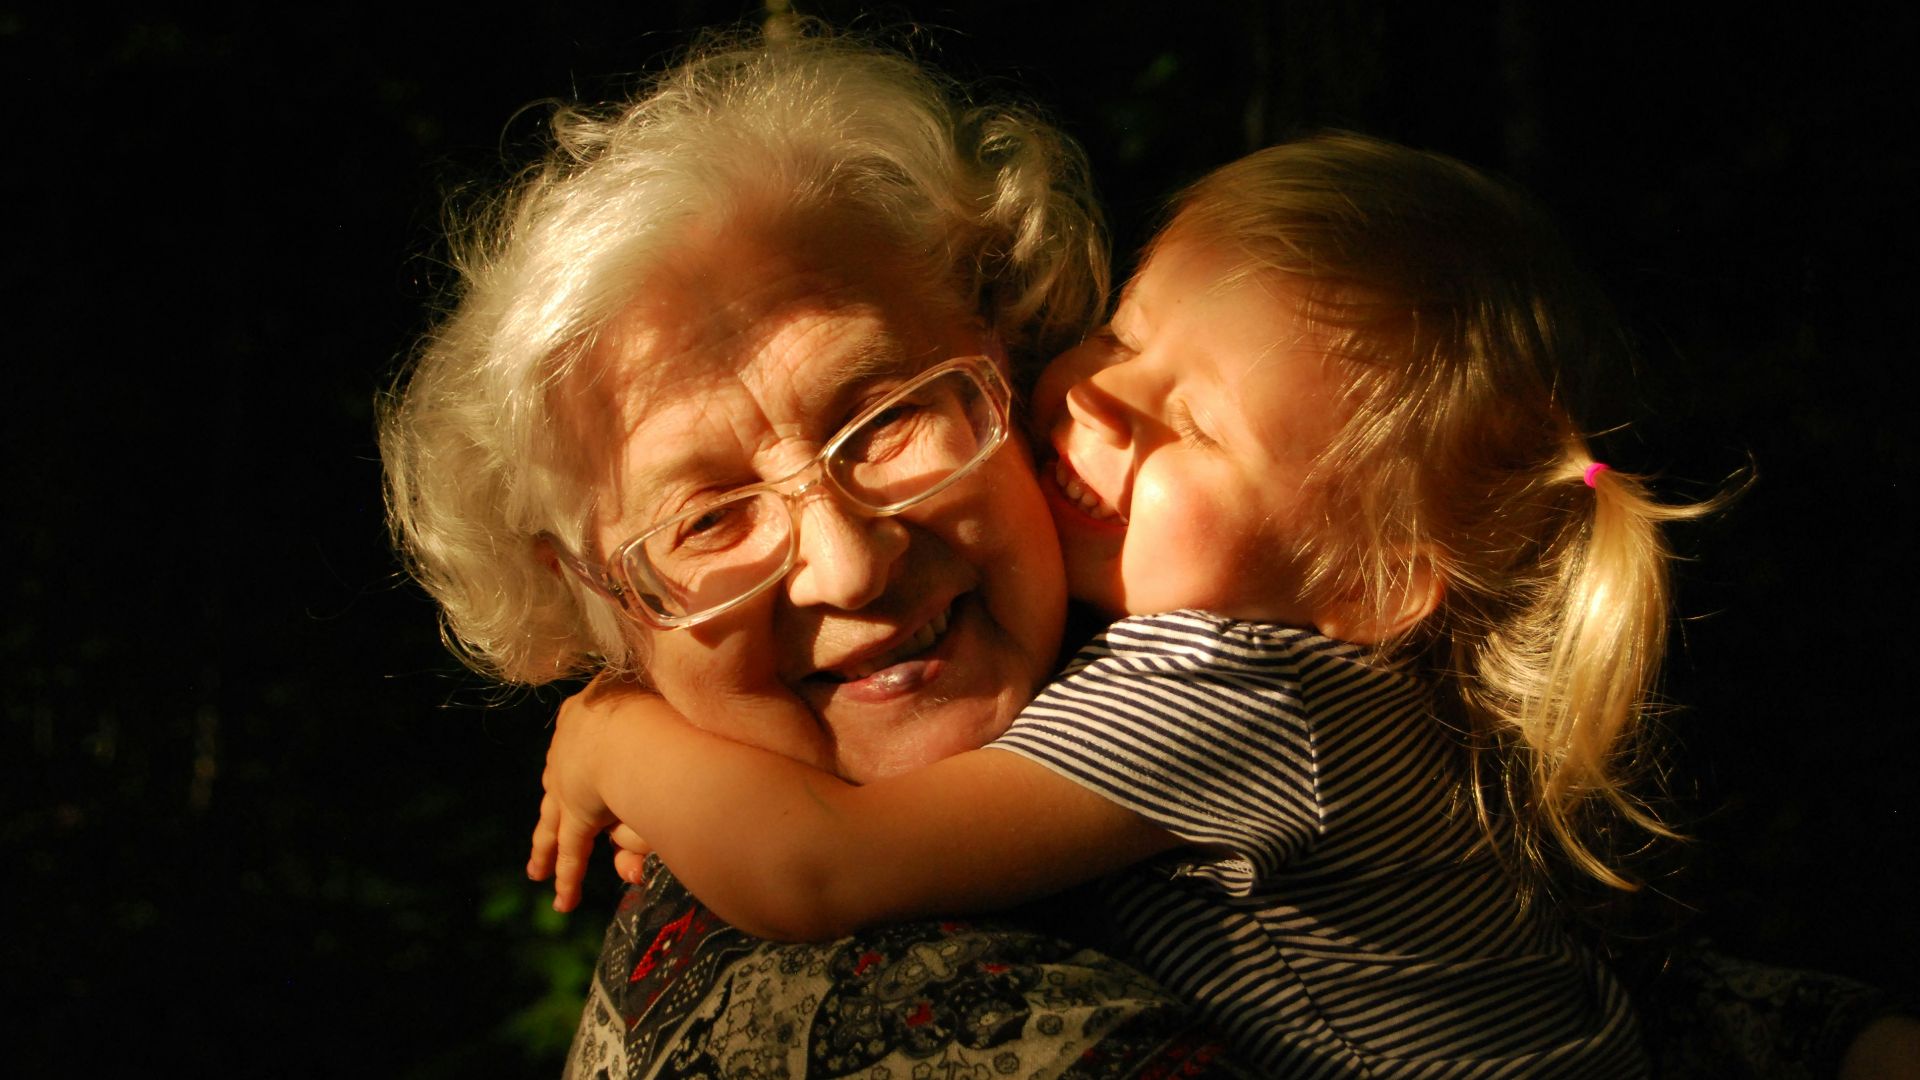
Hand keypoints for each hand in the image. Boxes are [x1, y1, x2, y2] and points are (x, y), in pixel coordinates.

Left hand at [526, 673, 648, 911]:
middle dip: (554, 808)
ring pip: (554, 823)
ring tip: (537, 871)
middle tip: (546, 827)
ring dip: (546, 849)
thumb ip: (662, 733)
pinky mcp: (578, 817)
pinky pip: (573, 854)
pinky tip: (563, 901)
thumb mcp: (655, 710)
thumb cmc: (660, 703)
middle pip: (559, 785)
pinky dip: (568, 879)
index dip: (580, 754)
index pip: (578, 740)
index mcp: (587, 712)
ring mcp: (569, 785)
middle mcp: (571, 749)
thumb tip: (660, 761)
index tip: (580, 761)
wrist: (638, 725)